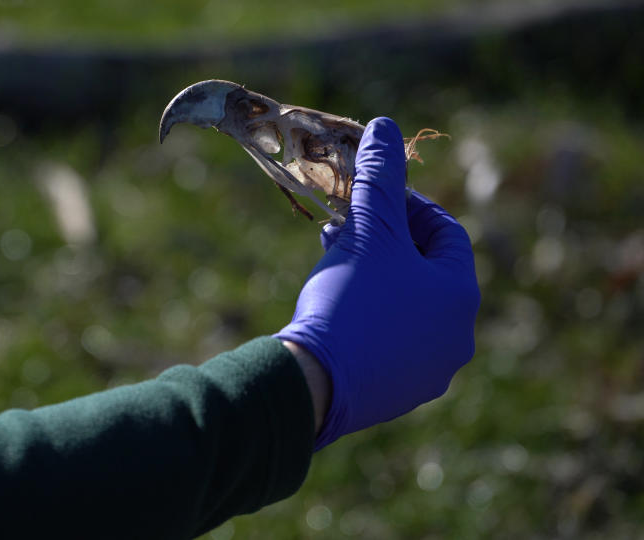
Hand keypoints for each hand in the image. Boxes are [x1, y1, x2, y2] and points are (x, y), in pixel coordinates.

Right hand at [276, 117, 479, 448]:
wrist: (313, 383)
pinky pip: (387, 342)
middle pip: (424, 271)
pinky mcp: (395, 395)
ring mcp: (428, 372)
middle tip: (346, 229)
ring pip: (405, 308)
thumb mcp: (368, 230)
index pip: (445, 232)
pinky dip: (365, 317)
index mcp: (459, 295)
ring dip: (374, 278)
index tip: (370, 198)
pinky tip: (332, 309)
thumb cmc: (349, 301)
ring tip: (334, 264)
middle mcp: (455, 337)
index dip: (408, 205)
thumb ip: (381, 177)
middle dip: (384, 242)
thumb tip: (386, 127)